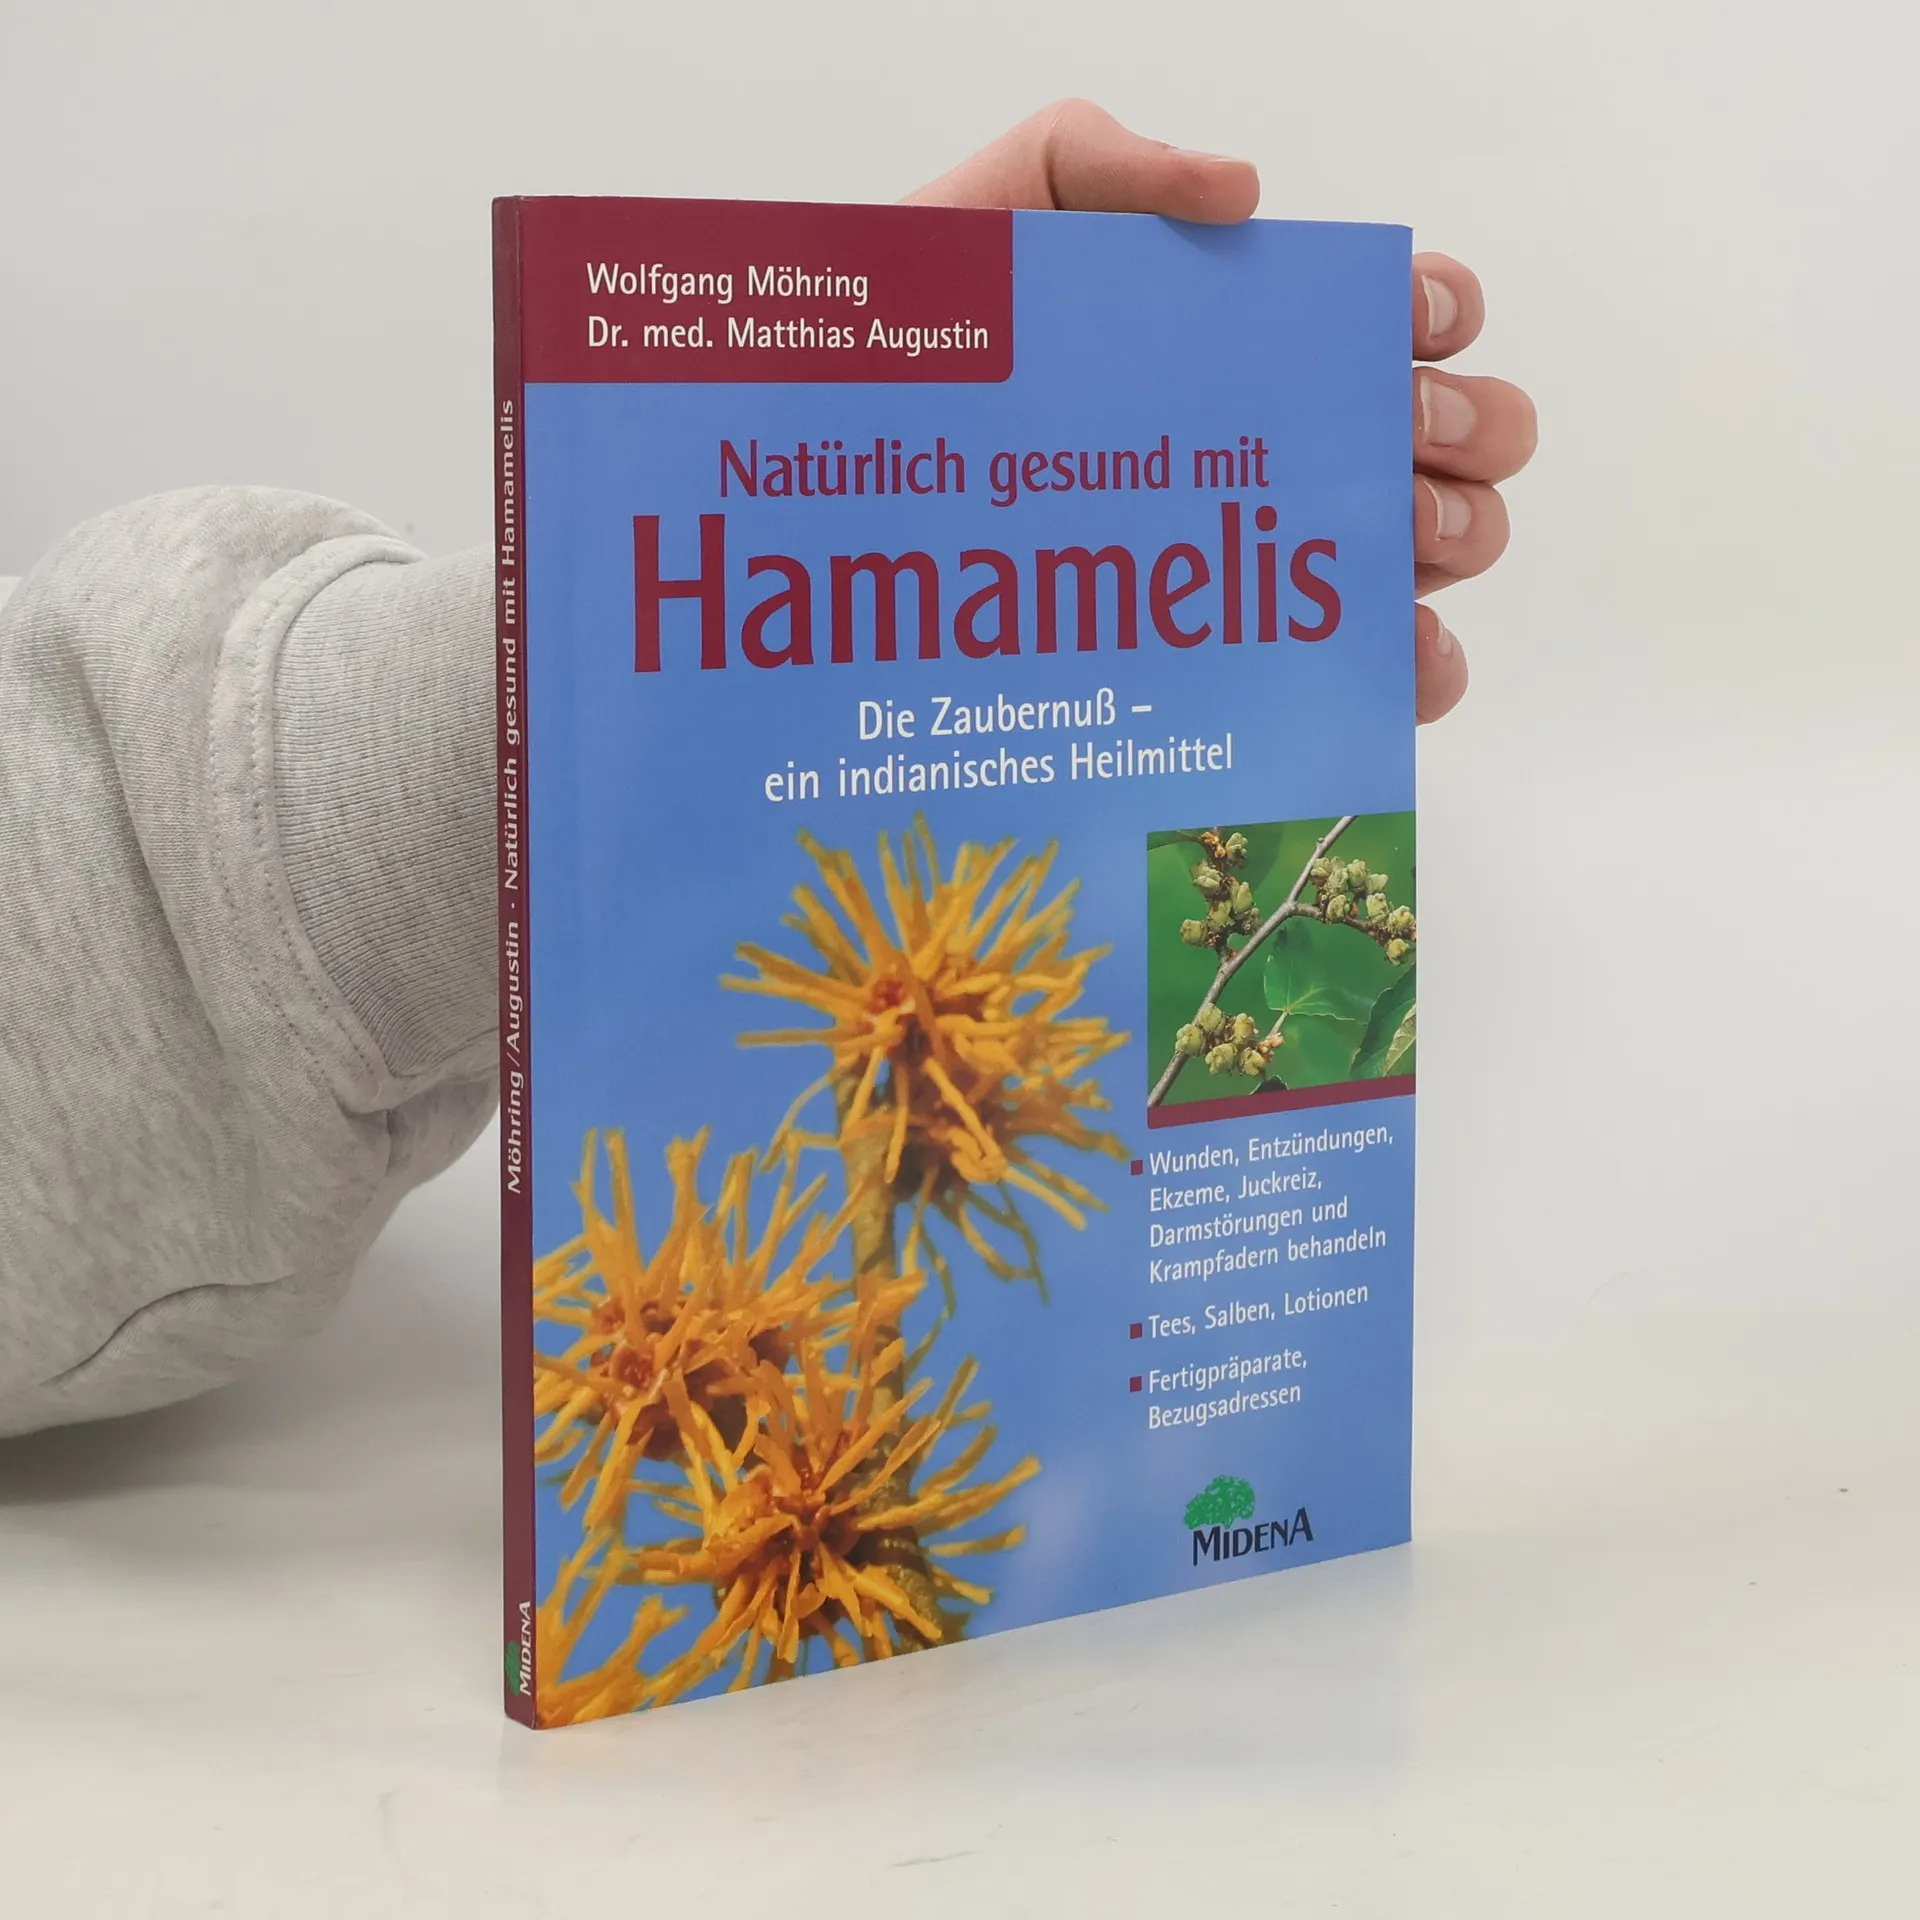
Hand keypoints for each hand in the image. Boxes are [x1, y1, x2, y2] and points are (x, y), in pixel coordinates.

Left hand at [905, 100, 1537, 723]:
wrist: (835, 479)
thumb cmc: (915, 349)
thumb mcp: (997, 217)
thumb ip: (1104, 161)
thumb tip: (1246, 193)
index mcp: (1250, 337)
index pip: (1393, 315)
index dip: (1433, 313)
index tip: (1405, 328)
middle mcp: (1277, 446)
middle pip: (1442, 436)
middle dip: (1461, 431)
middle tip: (1395, 442)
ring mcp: (1262, 558)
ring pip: (1424, 552)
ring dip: (1448, 541)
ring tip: (1391, 547)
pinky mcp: (1235, 660)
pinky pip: (1354, 675)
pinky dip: (1409, 670)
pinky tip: (1400, 662)